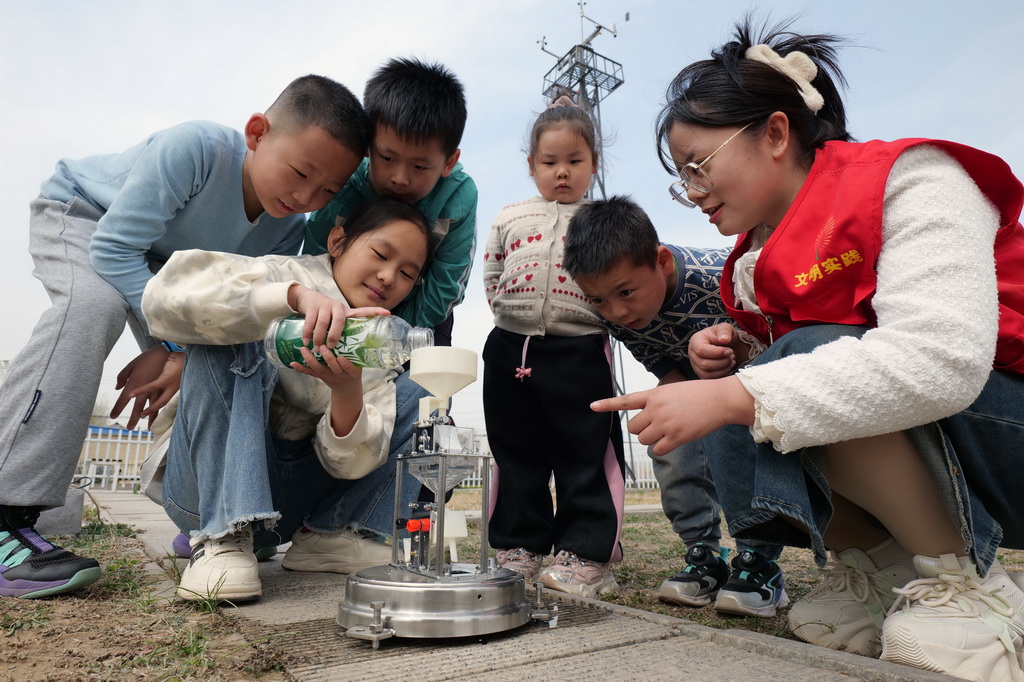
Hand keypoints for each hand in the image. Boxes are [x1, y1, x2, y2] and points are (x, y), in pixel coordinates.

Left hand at [111, 347, 182, 429]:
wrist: (170, 351)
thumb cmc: (150, 356)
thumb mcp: (133, 363)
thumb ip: (123, 376)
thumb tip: (118, 388)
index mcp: (134, 382)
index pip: (123, 399)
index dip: (117, 408)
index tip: (112, 416)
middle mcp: (144, 389)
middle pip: (138, 407)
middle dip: (133, 418)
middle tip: (129, 428)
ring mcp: (157, 390)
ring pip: (151, 407)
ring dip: (149, 417)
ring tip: (148, 427)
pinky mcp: (167, 389)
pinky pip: (161, 402)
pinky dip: (158, 409)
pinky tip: (159, 414)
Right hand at [288, 285, 390, 347]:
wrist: (307, 298)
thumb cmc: (325, 314)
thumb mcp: (335, 319)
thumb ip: (342, 330)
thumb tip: (349, 351)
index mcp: (346, 312)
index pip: (363, 311)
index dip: (375, 312)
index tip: (388, 313)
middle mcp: (337, 307)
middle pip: (340, 320)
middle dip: (335, 335)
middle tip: (331, 347)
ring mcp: (325, 305)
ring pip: (323, 323)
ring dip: (319, 337)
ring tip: (317, 348)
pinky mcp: (313, 306)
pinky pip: (310, 322)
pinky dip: (307, 333)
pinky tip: (305, 341)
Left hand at [288, 345, 362, 393]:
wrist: (347, 386)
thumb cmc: (353, 369)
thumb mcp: (360, 362)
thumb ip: (358, 349)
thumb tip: (355, 326)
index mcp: (352, 372)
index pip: (350, 368)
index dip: (345, 364)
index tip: (341, 357)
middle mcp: (340, 375)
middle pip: (334, 368)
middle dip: (328, 358)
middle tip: (322, 347)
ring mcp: (329, 376)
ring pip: (319, 369)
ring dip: (311, 360)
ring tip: (304, 349)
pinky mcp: (320, 377)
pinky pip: (310, 373)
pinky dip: (301, 368)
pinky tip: (292, 363)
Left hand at [590, 376, 754, 454]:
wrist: (719, 399)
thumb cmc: (698, 394)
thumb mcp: (673, 390)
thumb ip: (656, 402)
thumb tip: (647, 419)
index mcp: (654, 395)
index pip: (626, 400)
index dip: (607, 404)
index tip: (592, 406)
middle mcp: (656, 409)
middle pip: (633, 427)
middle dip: (641, 429)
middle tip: (656, 426)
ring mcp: (665, 424)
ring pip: (644, 440)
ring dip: (652, 439)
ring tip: (668, 430)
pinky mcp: (676, 437)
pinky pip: (657, 449)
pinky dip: (662, 448)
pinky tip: (674, 439)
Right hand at [689, 323, 741, 378]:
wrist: (726, 344)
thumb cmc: (724, 335)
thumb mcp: (726, 328)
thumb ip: (725, 332)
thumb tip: (724, 340)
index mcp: (696, 340)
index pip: (701, 350)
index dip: (717, 353)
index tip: (730, 351)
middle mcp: (692, 353)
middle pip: (704, 364)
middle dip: (722, 362)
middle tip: (732, 356)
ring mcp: (695, 365)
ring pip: (707, 373)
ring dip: (723, 368)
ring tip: (731, 360)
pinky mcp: (701, 373)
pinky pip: (710, 379)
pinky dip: (721, 374)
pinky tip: (728, 366)